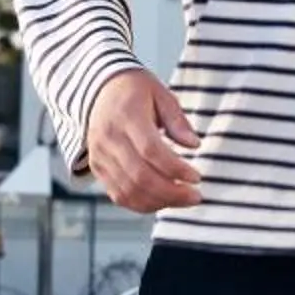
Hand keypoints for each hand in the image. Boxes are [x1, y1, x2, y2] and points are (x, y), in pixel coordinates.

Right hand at [87, 69, 201, 213]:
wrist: (99, 90)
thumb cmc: (135, 91)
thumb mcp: (161, 94)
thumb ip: (177, 120)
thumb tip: (194, 145)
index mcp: (125, 116)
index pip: (151, 150)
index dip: (175, 168)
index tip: (197, 177)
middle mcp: (108, 139)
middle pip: (140, 176)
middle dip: (171, 192)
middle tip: (195, 196)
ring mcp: (99, 156)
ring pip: (129, 190)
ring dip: (159, 201)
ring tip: (183, 199)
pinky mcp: (97, 168)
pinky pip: (119, 195)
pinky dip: (142, 204)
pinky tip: (163, 201)